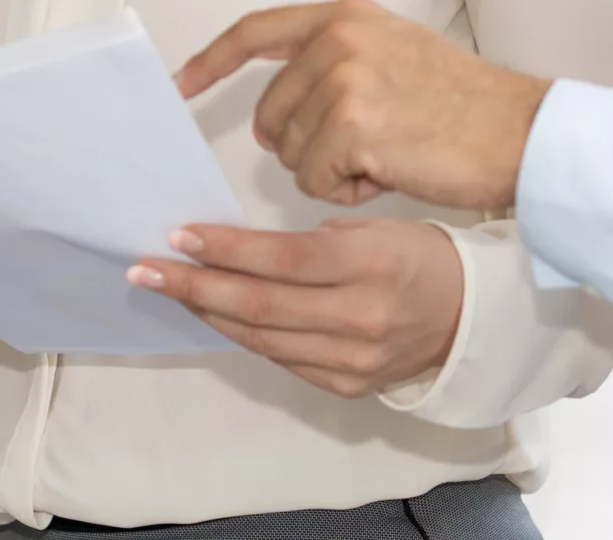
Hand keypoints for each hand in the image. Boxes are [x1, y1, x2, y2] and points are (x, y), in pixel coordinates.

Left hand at [127, 217, 462, 397]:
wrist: (466, 316)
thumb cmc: (415, 257)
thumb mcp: (371, 228)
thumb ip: (308, 242)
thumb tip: (236, 248)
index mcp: (369, 263)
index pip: (281, 259)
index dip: (225, 249)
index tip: (180, 236)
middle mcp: (360, 316)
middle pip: (260, 304)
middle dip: (195, 286)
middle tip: (146, 269)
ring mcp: (352, 359)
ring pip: (261, 337)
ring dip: (208, 311)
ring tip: (170, 288)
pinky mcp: (345, 384)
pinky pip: (280, 358)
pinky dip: (243, 334)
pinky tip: (214, 313)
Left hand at [177, 0, 550, 208]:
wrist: (520, 133)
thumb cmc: (465, 106)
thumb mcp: (394, 52)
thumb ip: (337, 58)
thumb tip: (285, 99)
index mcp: (345, 16)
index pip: (256, 30)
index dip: (213, 60)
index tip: (182, 85)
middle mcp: (339, 38)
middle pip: (269, 113)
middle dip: (301, 146)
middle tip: (363, 149)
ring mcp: (344, 78)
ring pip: (291, 152)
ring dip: (332, 171)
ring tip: (388, 155)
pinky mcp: (353, 125)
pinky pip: (314, 180)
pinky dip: (346, 191)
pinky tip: (390, 174)